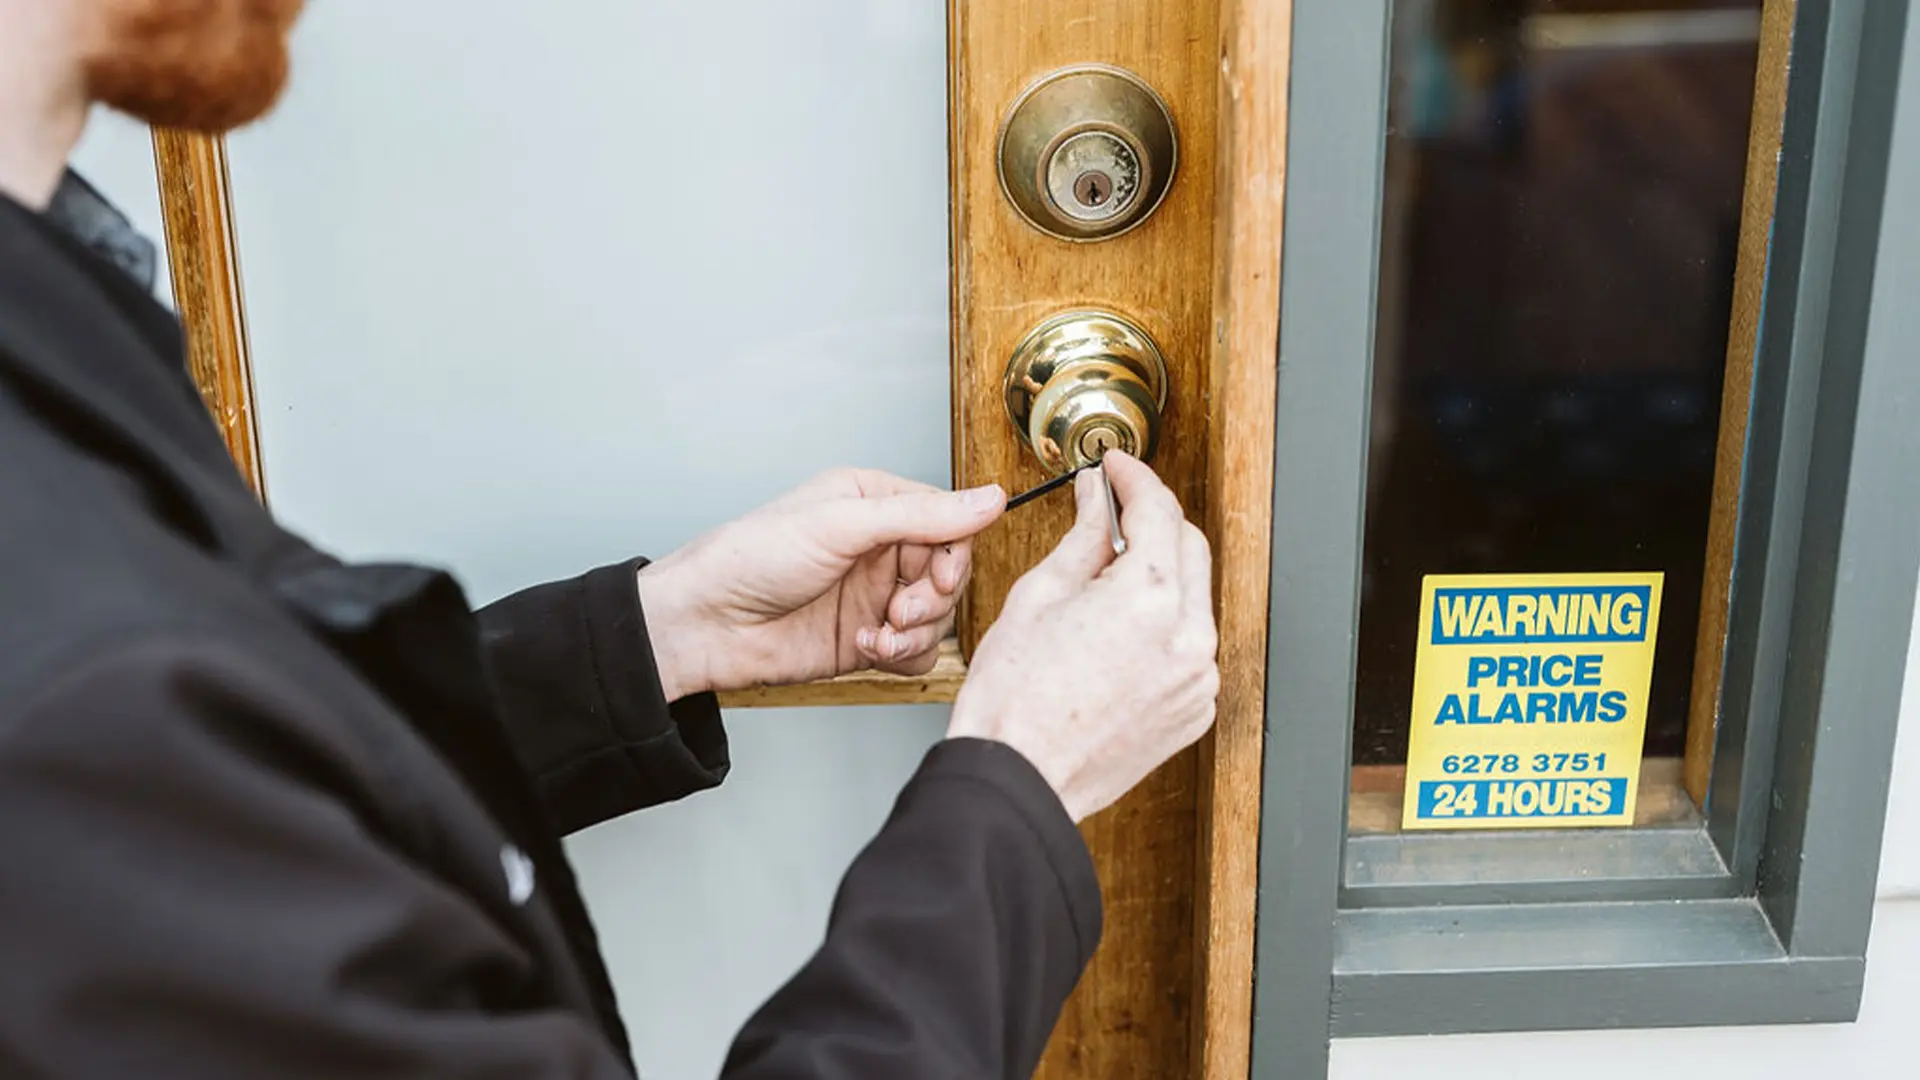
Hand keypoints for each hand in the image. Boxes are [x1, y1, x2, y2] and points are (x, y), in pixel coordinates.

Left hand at [636, 469, 1006, 697]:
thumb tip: (988, 498)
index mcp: (875, 503)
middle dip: (934, 597)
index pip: (948, 521)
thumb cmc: (752, 558)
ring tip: (878, 633)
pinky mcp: (866, 640)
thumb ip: (920, 515)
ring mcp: (873, 596)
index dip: (953, 553)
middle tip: (901, 609)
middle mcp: (879, 548)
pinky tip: (865, 649)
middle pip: (949, 572)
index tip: (937, 575)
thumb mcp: (840, 524)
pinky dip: (901, 656)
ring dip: (916, 631)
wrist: (706, 625)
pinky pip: (916, 651)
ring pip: (938, 616)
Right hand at [946, 452, 1217, 821]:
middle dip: (1153, 522)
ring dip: (1158, 576)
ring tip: (1103, 584)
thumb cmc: (1015, 698)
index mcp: (1148, 598)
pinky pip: (1189, 647)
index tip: (1115, 468)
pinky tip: (1117, 635)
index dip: (1134, 478)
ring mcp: (1197, 678)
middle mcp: (1187, 637)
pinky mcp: (1195, 709)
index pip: (1159, 510)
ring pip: (1192, 599)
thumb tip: (1096, 499)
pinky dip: (1162, 628)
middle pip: (1189, 547)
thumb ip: (1082, 537)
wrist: (1019, 778)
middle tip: (1112, 512)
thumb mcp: (1039, 595)